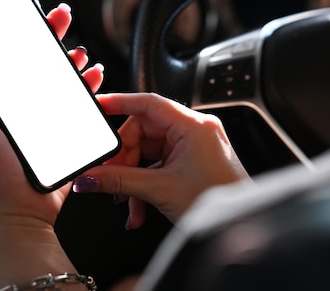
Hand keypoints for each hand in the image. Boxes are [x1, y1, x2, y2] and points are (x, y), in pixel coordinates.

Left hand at [0, 3, 100, 289]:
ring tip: (80, 52)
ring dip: (72, 63)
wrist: (17, 213)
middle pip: (37, 64)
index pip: (7, 60)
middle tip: (62, 17)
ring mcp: (43, 121)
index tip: (29, 16)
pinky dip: (88, 90)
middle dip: (51, 38)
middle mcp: (18, 109)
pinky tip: (94, 79)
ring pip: (61, 82)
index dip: (18, 36)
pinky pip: (79, 106)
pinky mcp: (64, 134)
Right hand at [72, 92, 249, 228]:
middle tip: (110, 177)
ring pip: (149, 152)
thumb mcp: (160, 190)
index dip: (120, 102)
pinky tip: (140, 207)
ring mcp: (195, 145)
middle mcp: (196, 130)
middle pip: (144, 131)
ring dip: (133, 177)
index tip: (99, 105)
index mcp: (193, 125)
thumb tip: (90, 177)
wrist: (239, 227)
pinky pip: (159, 164)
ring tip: (127, 201)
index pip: (148, 103)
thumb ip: (119, 181)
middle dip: (125, 159)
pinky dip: (146, 184)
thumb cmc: (217, 204)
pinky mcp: (193, 161)